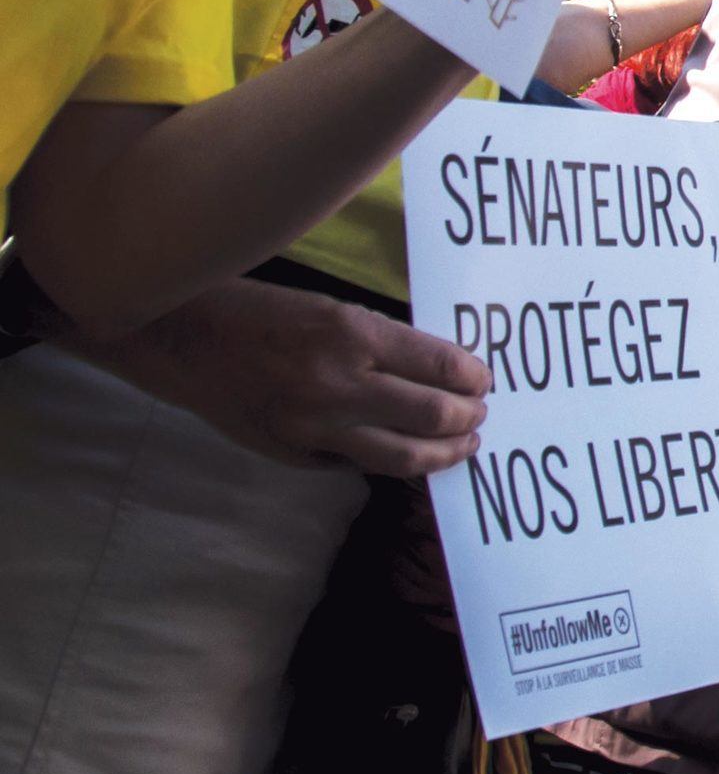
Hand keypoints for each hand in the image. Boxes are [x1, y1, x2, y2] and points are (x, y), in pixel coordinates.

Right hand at [90, 278, 489, 476]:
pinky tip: (406, 455)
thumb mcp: (329, 308)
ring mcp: (313, 426)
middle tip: (479, 413)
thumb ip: (381, 342)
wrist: (179, 339)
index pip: (440, 365)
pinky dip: (388, 462)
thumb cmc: (258, 312)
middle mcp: (337, 383)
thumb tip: (436, 372)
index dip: (473, 377)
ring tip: (462, 444)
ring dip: (443, 453)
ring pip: (401, 456)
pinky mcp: (293, 454)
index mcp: (352, 333)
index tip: (484, 380)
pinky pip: (356, 465)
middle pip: (432, 415)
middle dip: (468, 417)